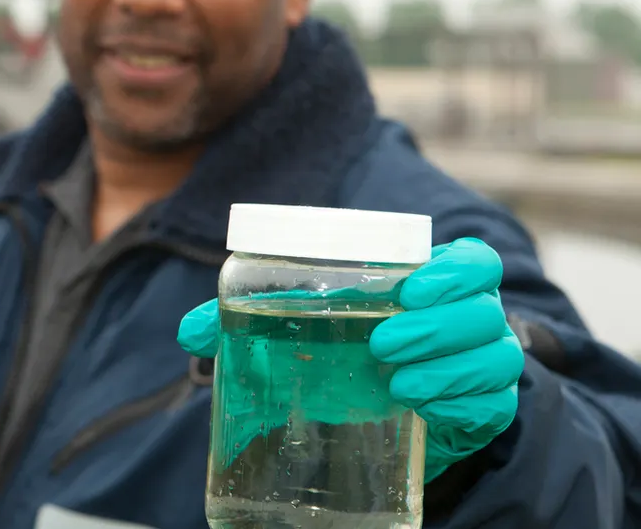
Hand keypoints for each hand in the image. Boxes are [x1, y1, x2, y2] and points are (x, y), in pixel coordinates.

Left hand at [176, 237, 523, 480]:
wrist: (384, 422)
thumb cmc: (344, 357)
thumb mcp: (303, 333)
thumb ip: (247, 323)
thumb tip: (189, 332)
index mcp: (432, 285)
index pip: (471, 261)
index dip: (453, 270)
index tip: (408, 288)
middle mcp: (470, 319)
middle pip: (484, 307)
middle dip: (437, 324)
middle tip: (383, 343)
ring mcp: (483, 366)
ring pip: (494, 356)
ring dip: (447, 365)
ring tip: (396, 381)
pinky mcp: (486, 411)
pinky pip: (493, 404)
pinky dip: (458, 403)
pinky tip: (418, 405)